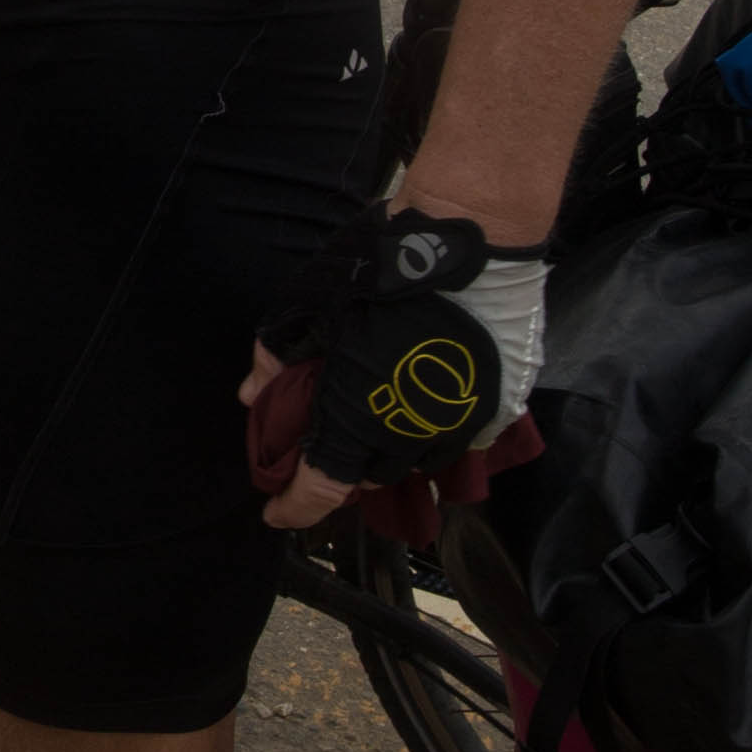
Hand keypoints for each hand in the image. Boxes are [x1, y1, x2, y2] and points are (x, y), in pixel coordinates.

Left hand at [238, 210, 550, 533]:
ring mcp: (460, 425)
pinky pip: (463, 439)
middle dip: (344, 469)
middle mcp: (409, 434)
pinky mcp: (499, 406)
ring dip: (392, 451)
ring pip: (419, 461)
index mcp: (356, 417)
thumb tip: (253, 391)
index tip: (276, 513)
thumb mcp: (312, 303)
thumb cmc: (383, 267)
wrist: (470, 238)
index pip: (319, 489)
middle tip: (329, 444)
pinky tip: (426, 403)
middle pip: (369, 477)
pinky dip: (437, 431)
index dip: (293, 507)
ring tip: (379, 421)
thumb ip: (278, 354)